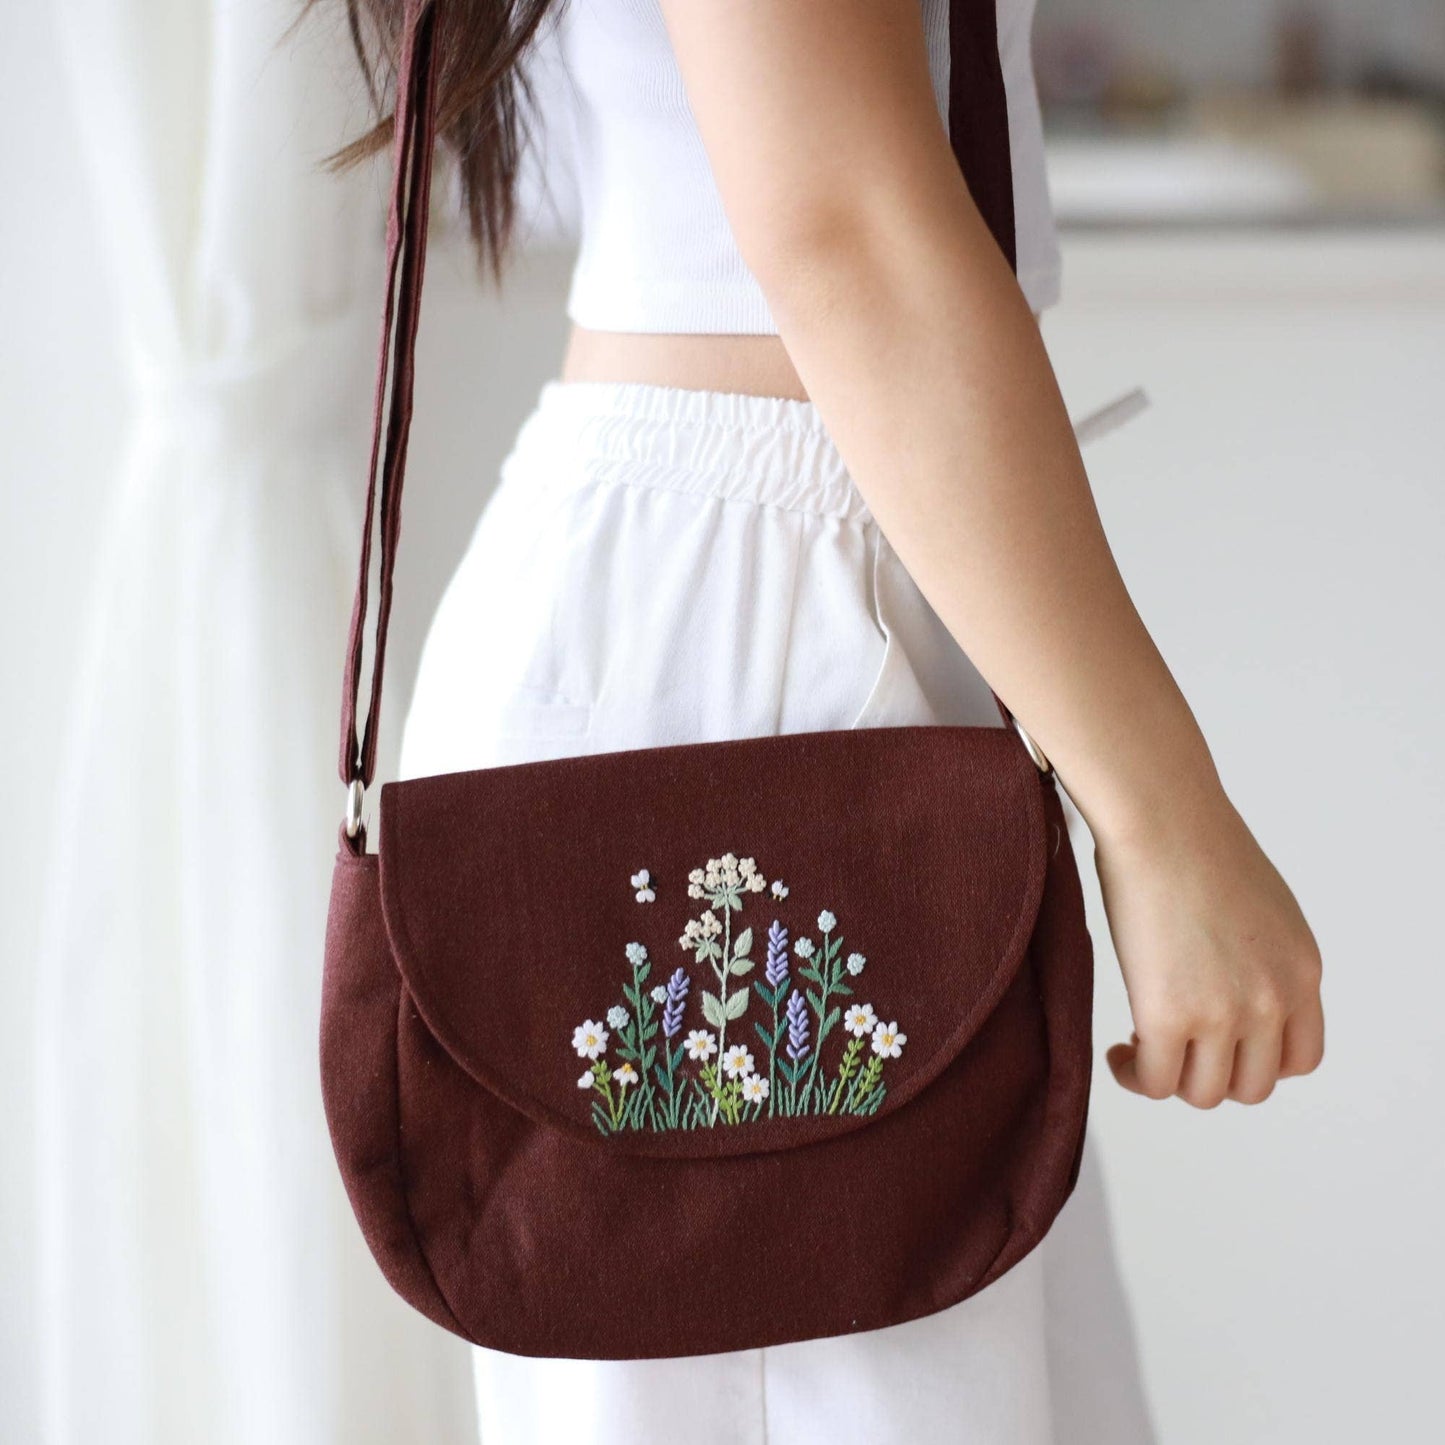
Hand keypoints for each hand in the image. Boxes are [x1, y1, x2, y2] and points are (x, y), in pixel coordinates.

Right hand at [1095, 795, 1323, 1107]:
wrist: (1161, 819)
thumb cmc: (1193, 841)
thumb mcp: (1262, 906)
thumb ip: (1259, 955)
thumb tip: (1223, 979)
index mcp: (1302, 971)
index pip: (1299, 1058)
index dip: (1254, 1062)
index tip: (1218, 1043)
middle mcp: (1274, 1000)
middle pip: (1252, 1086)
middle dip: (1211, 1074)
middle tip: (1174, 1046)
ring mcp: (1224, 1013)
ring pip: (1204, 1093)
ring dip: (1171, 1080)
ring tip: (1140, 1050)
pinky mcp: (1169, 1015)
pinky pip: (1155, 1080)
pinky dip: (1135, 1076)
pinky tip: (1119, 1054)